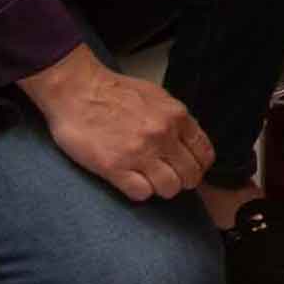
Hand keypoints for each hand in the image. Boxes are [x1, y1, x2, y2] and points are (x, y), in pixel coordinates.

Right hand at [25, 44, 210, 203]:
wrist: (78, 90)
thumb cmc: (114, 92)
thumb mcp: (157, 97)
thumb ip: (175, 119)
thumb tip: (187, 140)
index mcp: (176, 117)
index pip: (204, 154)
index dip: (199, 166)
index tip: (189, 169)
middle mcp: (162, 136)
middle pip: (190, 175)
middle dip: (183, 181)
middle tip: (169, 179)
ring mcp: (139, 153)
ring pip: (169, 188)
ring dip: (161, 189)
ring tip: (150, 182)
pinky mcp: (114, 167)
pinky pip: (141, 193)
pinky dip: (139, 192)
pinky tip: (132, 182)